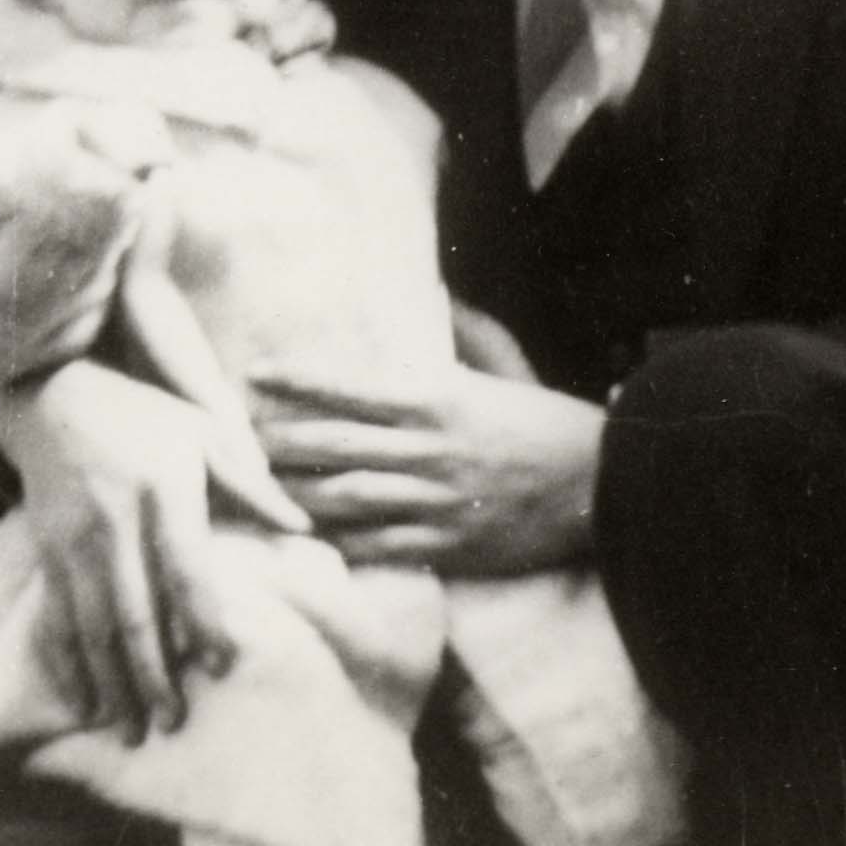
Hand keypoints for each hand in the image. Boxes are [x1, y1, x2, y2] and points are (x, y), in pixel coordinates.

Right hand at [0, 359, 242, 740]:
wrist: (51, 393)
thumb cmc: (145, 416)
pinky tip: (84, 703)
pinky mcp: (44, 550)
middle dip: (152, 673)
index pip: (187, 565)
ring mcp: (73, 537)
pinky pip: (54, 618)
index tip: (224, 665)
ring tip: (132, 730)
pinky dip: (67, 665)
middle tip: (171, 723)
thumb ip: (251, 484)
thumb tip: (305, 529)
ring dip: (110, 682)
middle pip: (135, 610)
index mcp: (164, 486)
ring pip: (91, 625)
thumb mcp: (203, 433)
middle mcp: (115, 517)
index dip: (204, 618)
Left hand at [257, 355, 604, 575]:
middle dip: (279, 442)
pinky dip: (339, 541)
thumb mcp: (510, 370)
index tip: (256, 376)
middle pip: (333, 445)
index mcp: (440, 399)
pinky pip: (378, 547)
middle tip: (238, 439)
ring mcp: (434, 502)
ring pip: (345, 497)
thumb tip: (441, 298)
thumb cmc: (555, 425)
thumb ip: (471, 335)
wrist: (607, 487)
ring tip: (261, 488)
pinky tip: (311, 536)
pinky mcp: (446, 546)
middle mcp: (428, 449)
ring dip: (297, 492)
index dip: (298, 382)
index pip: (351, 388)